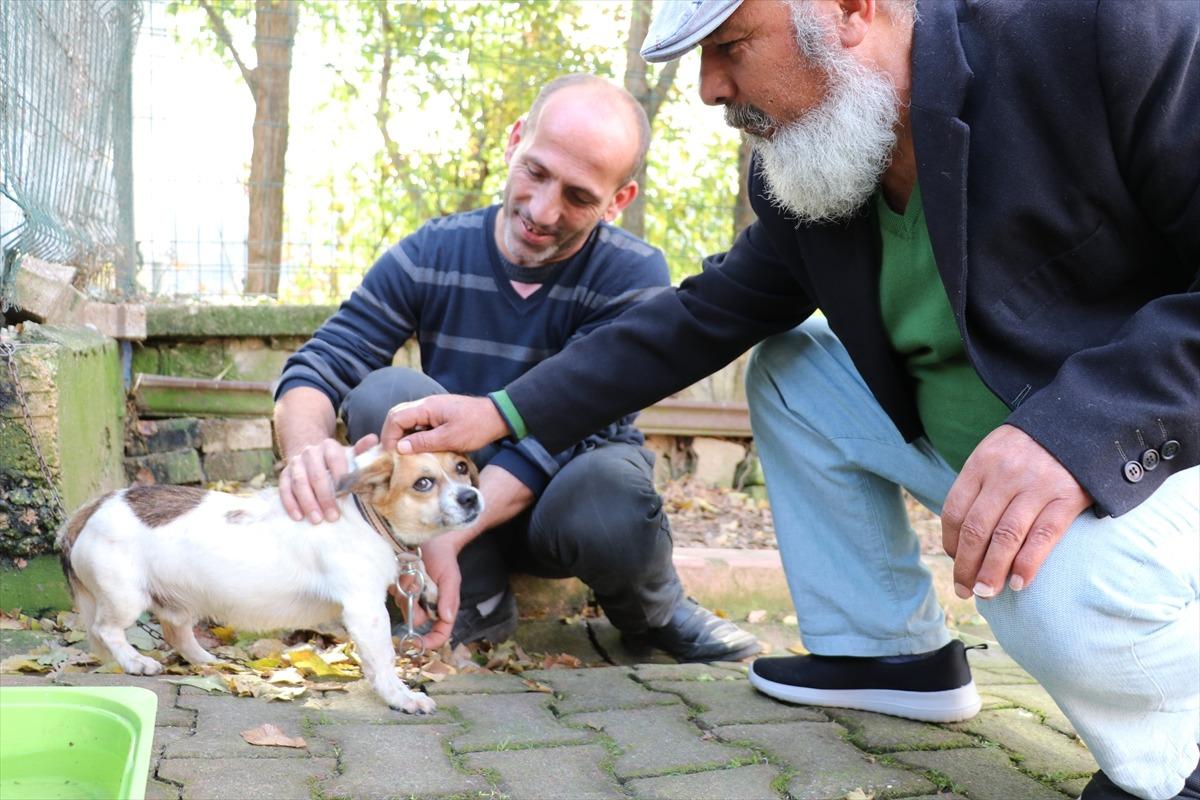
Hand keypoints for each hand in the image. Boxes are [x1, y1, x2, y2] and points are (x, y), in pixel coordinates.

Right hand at [279, 434, 377, 523]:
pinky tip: (298, 517)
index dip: (340, 477)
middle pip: (316, 475)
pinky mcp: (284, 474)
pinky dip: (290, 503)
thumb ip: (362, 450)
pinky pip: (284, 489)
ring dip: (308, 503)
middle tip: (333, 517)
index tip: (346, 494)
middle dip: (325, 497)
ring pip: (299, 483)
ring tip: (317, 520)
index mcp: (329, 446)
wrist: (309, 453)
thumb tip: (374, 440)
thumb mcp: (349, 454)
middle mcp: (310, 452)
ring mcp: (295, 463)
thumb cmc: (335, 460)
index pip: (335, 460)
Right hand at [381, 394, 508, 454]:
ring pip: (407, 419)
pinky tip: (417, 448)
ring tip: (402, 453)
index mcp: (426, 407)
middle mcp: (426, 404)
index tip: (390, 453)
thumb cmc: (476, 426)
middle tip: (391, 453)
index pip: (396, 417)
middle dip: (391, 434)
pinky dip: (413, 434)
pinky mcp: (438, 414)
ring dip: (402, 434)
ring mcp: (432, 408)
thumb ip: (424, 442)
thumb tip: (400, 447)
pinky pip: (419, 422)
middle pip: (398, 415)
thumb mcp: (450, 438)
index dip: (389, 436)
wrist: (497, 417)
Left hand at [391, 532, 466, 650]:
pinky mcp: (401, 589)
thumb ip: (449, 598)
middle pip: (416, 619)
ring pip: (404, 605)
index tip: (418, 644)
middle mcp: (427, 606)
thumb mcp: (451, 578)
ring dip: (408, 590)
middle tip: (418, 585)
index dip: (430, 642)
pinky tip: (407, 570)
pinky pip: (396, 593)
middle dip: (415, 606)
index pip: (440, 633)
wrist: (431, 541)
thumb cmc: (444, 560)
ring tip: (415, 572)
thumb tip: (446, 618)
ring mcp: (413, 598)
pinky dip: (400, 583)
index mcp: (443, 608)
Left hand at [942, 424, 1091, 598]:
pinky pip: (1043, 536)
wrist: (1083, 420)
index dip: (952, 543)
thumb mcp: (998, 453)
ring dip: (992, 571)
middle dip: (966, 565)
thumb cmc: (1034, 446)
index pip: (955, 511)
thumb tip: (965, 537)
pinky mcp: (1068, 496)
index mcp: (981, 463)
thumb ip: (982, 486)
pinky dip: (1028, 563)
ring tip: (986, 594)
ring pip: (1006, 536)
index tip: (955, 562)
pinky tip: (1019, 583)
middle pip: (976, 528)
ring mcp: (1037, 485)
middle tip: (965, 591)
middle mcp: (1005, 474)